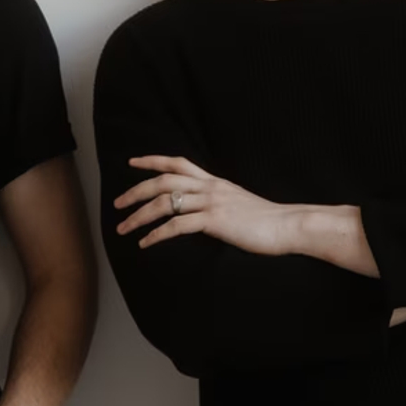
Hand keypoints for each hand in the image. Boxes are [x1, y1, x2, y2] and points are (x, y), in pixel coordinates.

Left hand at [115, 155, 296, 254]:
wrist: (288, 225)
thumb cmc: (267, 221)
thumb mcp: (238, 204)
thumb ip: (218, 203)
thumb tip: (202, 212)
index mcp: (214, 182)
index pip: (177, 162)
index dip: (152, 161)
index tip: (131, 163)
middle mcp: (210, 187)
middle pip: (163, 181)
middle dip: (135, 192)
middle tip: (116, 205)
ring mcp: (211, 203)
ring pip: (165, 202)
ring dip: (139, 216)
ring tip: (123, 229)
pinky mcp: (215, 221)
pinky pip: (177, 225)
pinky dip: (157, 235)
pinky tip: (146, 244)